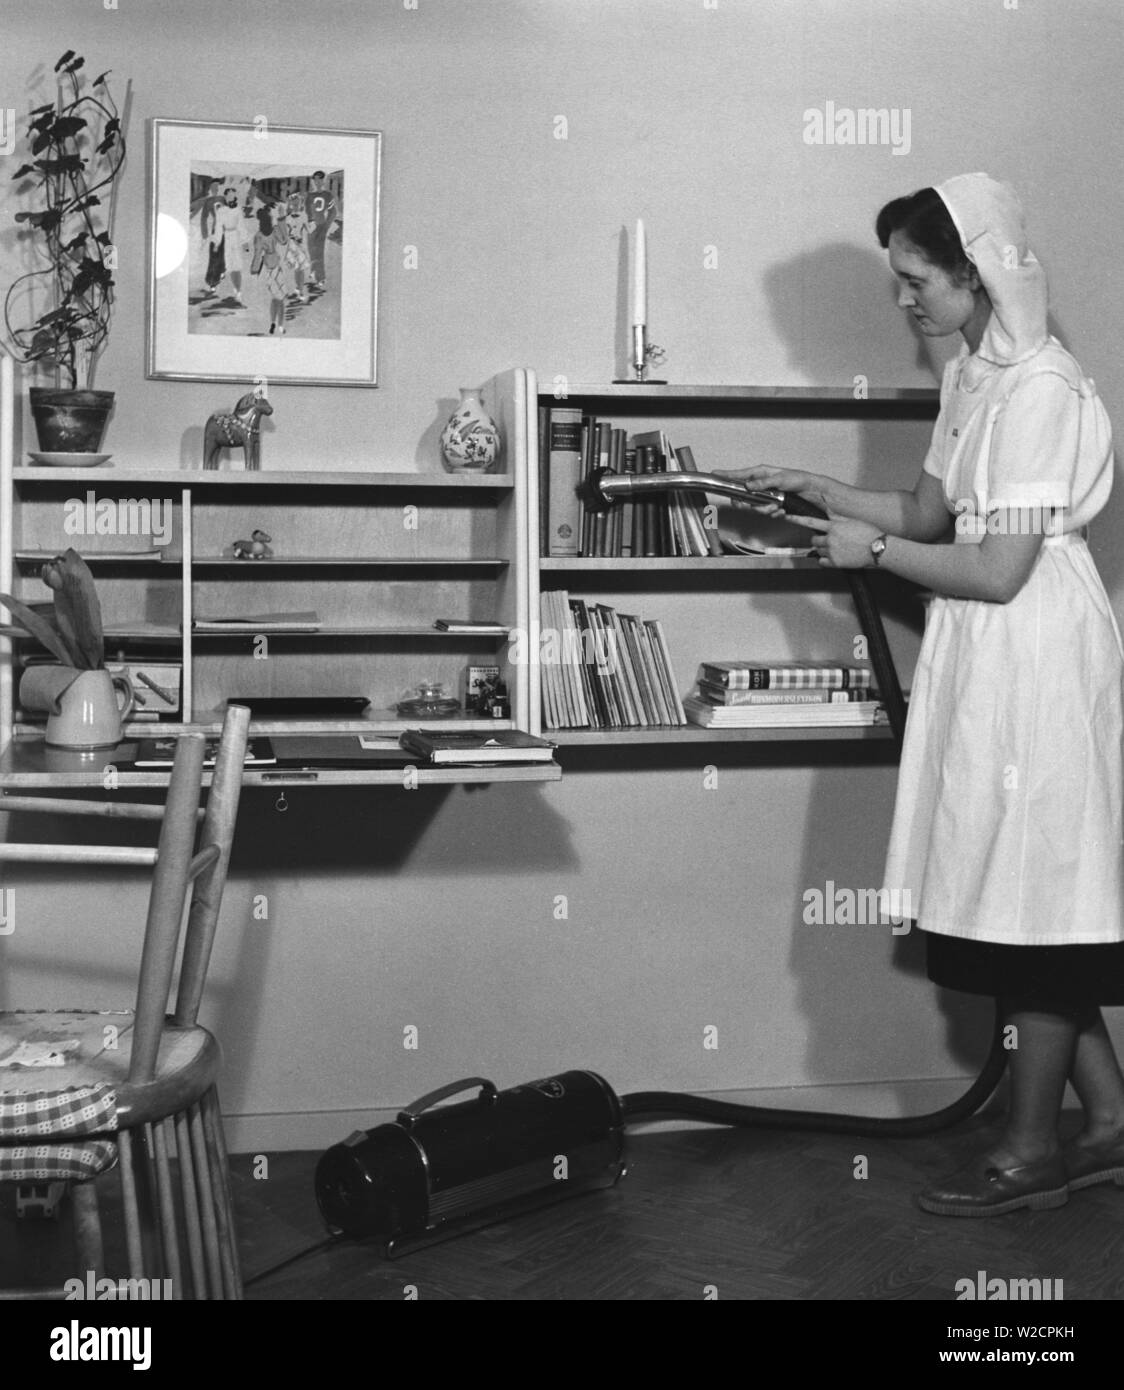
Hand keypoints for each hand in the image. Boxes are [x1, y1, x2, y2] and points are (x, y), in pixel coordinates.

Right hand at [715, 467, 832, 516]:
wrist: (813, 493)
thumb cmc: (799, 479)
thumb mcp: (781, 479)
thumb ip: (763, 483)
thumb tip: (749, 486)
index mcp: (761, 473)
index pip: (739, 475)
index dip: (726, 475)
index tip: (715, 474)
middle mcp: (760, 485)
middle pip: (742, 496)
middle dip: (747, 503)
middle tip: (752, 505)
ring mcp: (765, 496)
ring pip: (754, 507)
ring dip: (765, 509)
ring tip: (777, 506)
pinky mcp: (772, 506)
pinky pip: (766, 513)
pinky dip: (773, 514)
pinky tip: (781, 511)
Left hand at [796, 515, 882, 568]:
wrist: (878, 548)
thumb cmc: (868, 533)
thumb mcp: (852, 521)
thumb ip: (837, 518)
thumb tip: (827, 512)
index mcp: (834, 526)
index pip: (810, 522)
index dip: (796, 519)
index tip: (787, 517)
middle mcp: (830, 539)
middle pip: (814, 540)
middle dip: (819, 541)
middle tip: (831, 542)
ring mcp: (832, 552)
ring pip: (818, 551)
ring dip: (824, 550)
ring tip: (839, 549)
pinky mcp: (835, 563)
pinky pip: (822, 562)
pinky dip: (826, 561)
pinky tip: (837, 557)